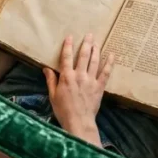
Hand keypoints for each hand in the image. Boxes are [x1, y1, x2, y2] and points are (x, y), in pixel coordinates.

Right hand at [44, 34, 113, 148]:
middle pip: (83, 56)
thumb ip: (51, 80)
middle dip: (86, 43)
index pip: (66, 57)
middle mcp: (79, 75)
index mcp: (66, 77)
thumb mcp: (53, 95)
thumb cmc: (63, 110)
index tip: (70, 37)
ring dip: (96, 50)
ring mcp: (91, 80)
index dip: (68, 46)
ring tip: (96, 42)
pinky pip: (106, 72)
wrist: (79, 122)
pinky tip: (112, 55)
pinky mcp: (100, 87)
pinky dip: (109, 63)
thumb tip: (46, 68)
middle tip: (89, 34)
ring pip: (94, 61)